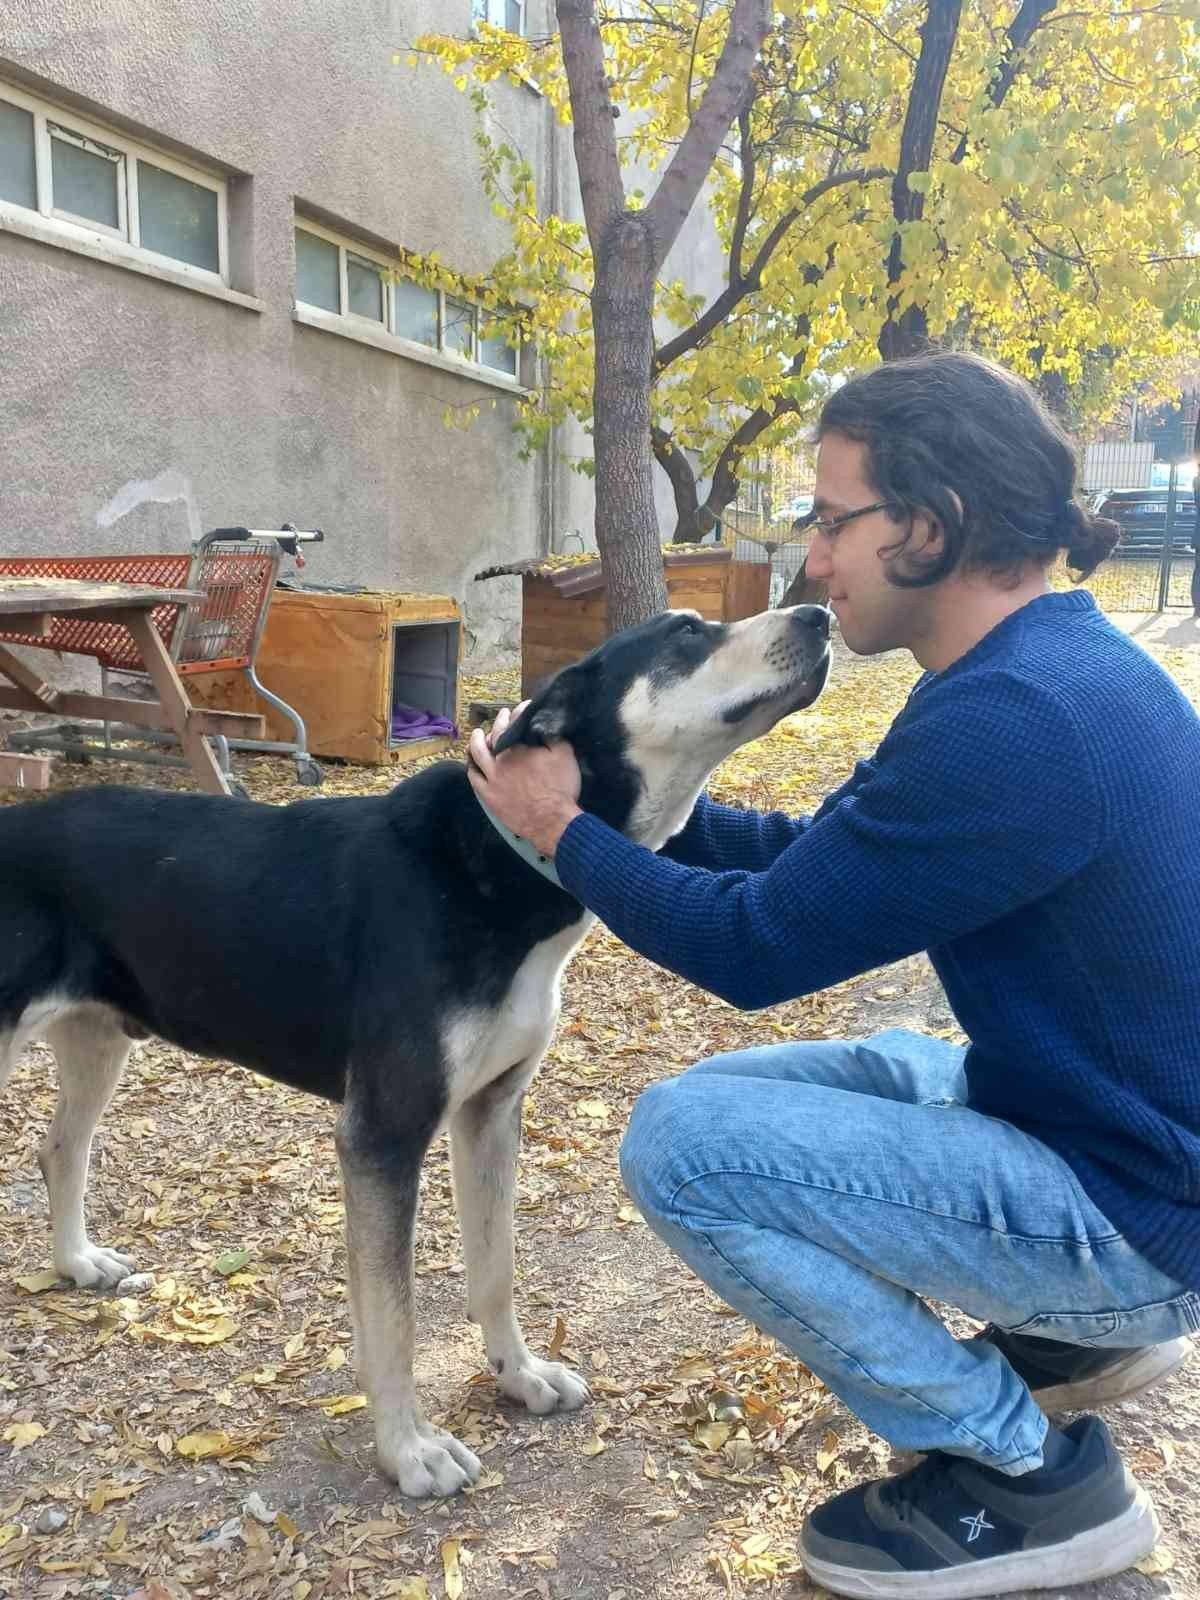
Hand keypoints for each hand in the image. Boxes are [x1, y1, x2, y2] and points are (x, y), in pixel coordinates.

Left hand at [467, 710, 582, 859]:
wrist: (552, 821)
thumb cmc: (561, 787)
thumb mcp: (564, 754)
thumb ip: (551, 735)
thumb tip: (542, 720)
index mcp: (518, 747)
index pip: (513, 722)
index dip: (517, 712)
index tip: (522, 707)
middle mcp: (500, 760)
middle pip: (493, 734)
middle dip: (498, 721)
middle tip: (502, 715)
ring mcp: (492, 779)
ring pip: (477, 754)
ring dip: (476, 741)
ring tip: (478, 734)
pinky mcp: (488, 795)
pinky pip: (474, 778)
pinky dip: (472, 766)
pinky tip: (472, 763)